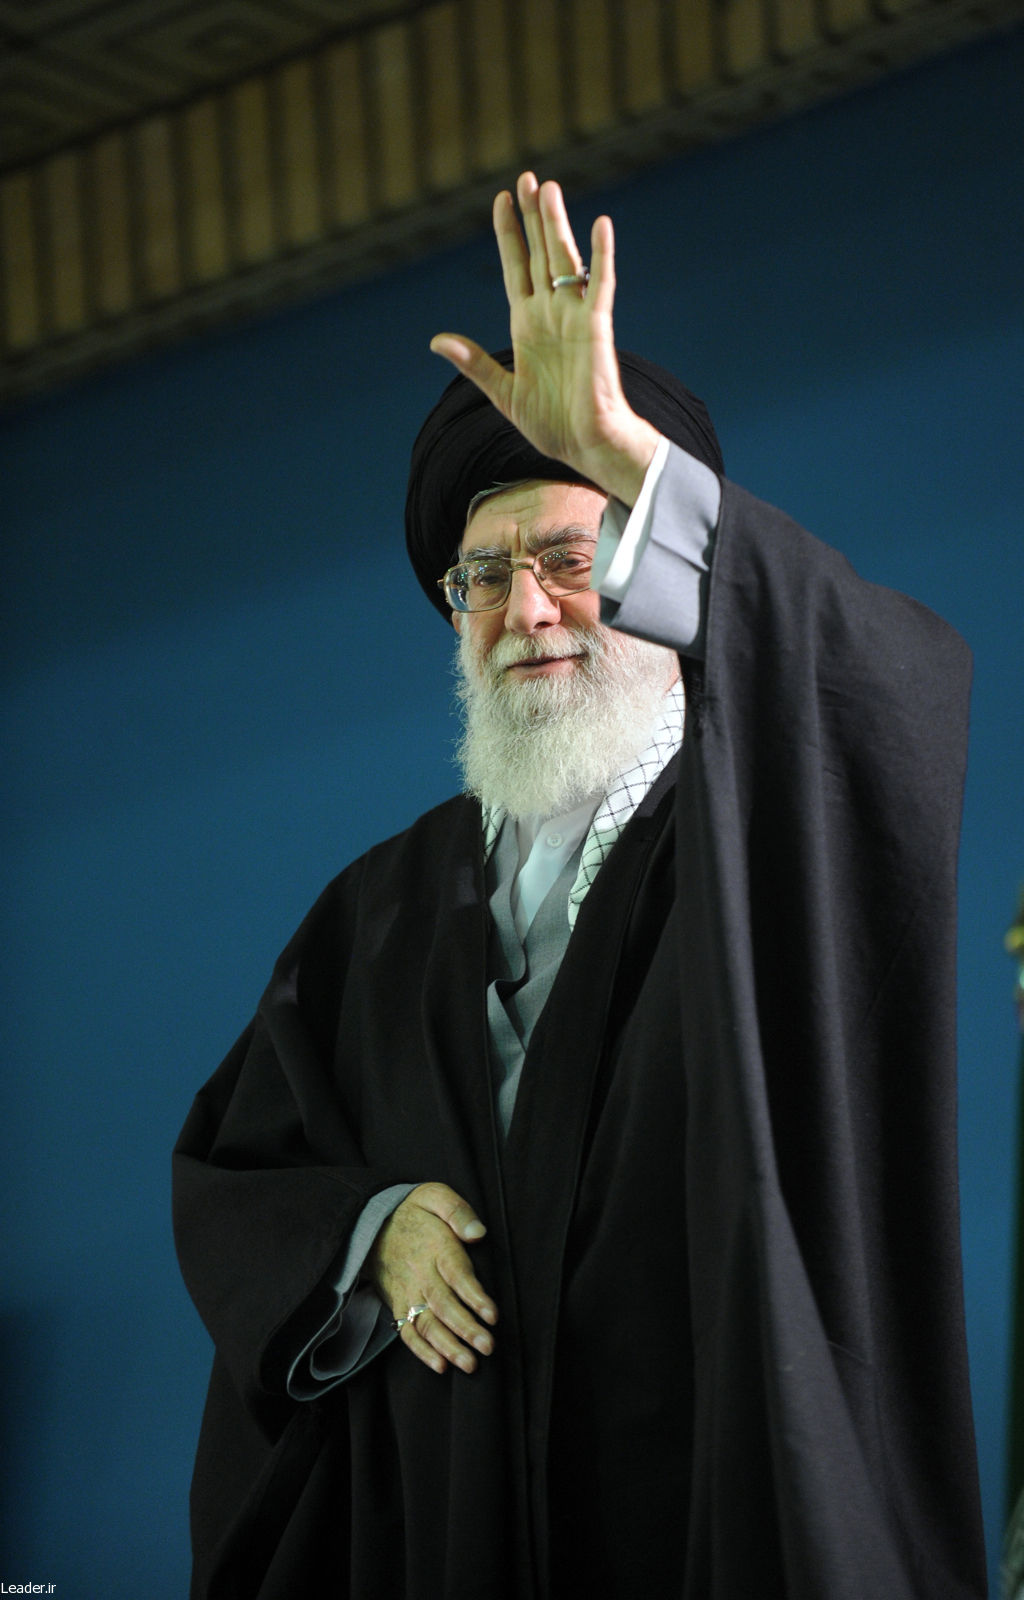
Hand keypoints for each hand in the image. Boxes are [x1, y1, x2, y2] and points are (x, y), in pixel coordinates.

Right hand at [366, 1182, 496, 1374]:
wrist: (372, 1221)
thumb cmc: (415, 1210)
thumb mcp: (436, 1196)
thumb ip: (458, 1211)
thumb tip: (478, 1233)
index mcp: (435, 1246)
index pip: (456, 1274)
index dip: (474, 1297)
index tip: (492, 1316)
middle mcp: (420, 1273)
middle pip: (443, 1305)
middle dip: (466, 1329)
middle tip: (487, 1347)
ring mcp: (406, 1292)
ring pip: (426, 1324)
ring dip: (448, 1347)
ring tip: (469, 1364)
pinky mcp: (397, 1304)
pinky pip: (407, 1332)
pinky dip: (422, 1351)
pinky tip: (441, 1365)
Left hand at [430, 171, 660, 508]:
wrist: (584, 445)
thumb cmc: (550, 423)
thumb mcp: (502, 391)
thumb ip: (474, 362)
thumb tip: (437, 340)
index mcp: (527, 324)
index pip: (515, 267)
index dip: (508, 234)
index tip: (500, 199)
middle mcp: (551, 313)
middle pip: (540, 253)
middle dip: (532, 216)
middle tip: (527, 177)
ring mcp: (574, 317)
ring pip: (564, 260)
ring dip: (556, 225)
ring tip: (548, 188)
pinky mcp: (596, 328)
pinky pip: (599, 286)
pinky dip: (601, 256)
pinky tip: (600, 225)